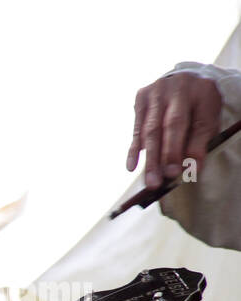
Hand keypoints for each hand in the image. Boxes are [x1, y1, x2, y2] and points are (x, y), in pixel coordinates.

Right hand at [127, 72, 221, 188]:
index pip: (180, 123)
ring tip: (149, 180)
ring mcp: (153, 92)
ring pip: (147, 131)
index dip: (175, 149)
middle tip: (156, 182)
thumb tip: (192, 168)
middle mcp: (172, 88)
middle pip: (160, 127)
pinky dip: (134, 150)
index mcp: (195, 90)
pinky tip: (131, 166)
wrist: (186, 79)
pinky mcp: (140, 98)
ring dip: (148, 158)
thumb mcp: (209, 117)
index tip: (174, 172)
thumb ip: (200, 140)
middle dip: (159, 157)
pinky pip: (137, 129)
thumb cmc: (200, 103)